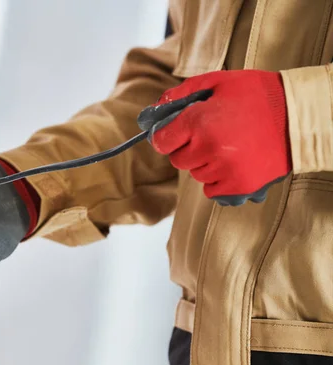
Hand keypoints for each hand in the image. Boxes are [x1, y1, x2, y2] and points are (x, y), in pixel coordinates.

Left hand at [138, 70, 291, 205]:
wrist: (299, 116)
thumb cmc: (258, 95)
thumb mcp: (218, 82)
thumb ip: (182, 94)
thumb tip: (155, 107)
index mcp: (200, 122)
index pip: (161, 141)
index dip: (166, 136)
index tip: (174, 133)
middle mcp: (209, 149)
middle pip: (178, 160)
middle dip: (188, 148)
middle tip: (210, 135)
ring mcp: (225, 170)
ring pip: (196, 174)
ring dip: (205, 163)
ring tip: (229, 146)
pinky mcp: (239, 186)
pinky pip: (211, 190)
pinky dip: (218, 179)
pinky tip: (235, 162)